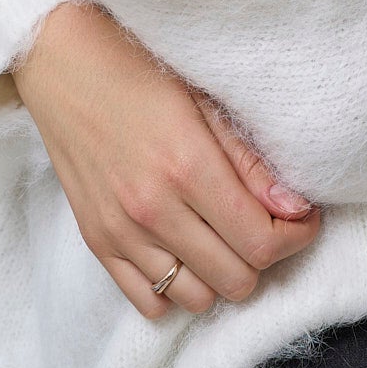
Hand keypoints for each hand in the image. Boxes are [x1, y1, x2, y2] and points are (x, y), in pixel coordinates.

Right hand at [9, 0, 321, 320]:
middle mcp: (153, 209)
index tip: (303, 218)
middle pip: (236, 280)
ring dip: (222, 275)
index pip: (262, 242)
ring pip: (197, 299)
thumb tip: (297, 208)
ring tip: (225, 238)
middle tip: (266, 224)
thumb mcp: (205, 102)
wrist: (64, 65)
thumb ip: (251, 162)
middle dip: (264, 257)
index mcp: (188, 166)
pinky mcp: (96, 242)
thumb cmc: (140, 72)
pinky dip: (176, 289)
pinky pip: (149, 302)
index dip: (296, 237)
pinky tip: (186, 253)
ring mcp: (121, 232)